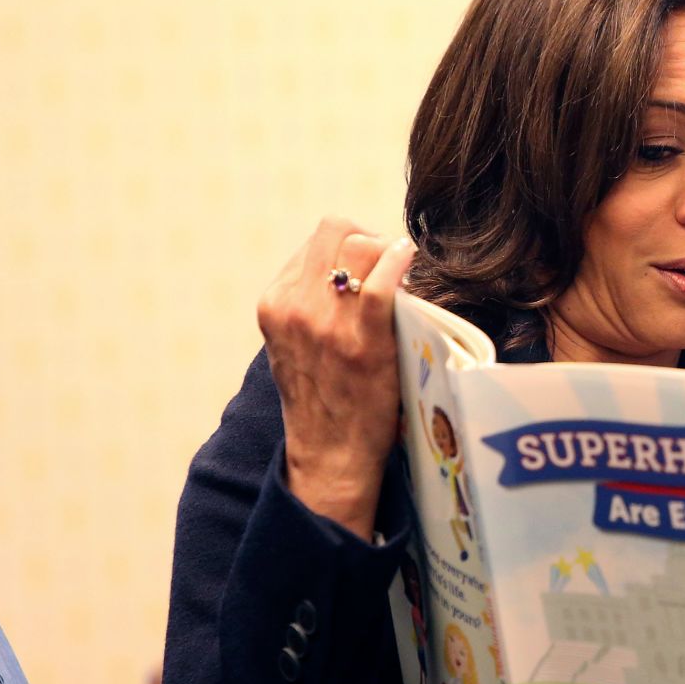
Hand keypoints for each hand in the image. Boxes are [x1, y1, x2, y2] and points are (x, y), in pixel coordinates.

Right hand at [257, 217, 415, 537]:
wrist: (332, 452)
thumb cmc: (326, 396)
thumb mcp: (296, 342)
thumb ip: (311, 302)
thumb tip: (358, 264)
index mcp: (274, 303)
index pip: (319, 240)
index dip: (352, 245)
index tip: (371, 266)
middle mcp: (293, 307)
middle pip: (337, 231)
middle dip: (369, 239)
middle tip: (390, 265)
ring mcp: (325, 323)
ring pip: (360, 245)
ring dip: (387, 252)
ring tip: (402, 275)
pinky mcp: (362, 341)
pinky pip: (382, 282)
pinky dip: (399, 262)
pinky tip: (410, 261)